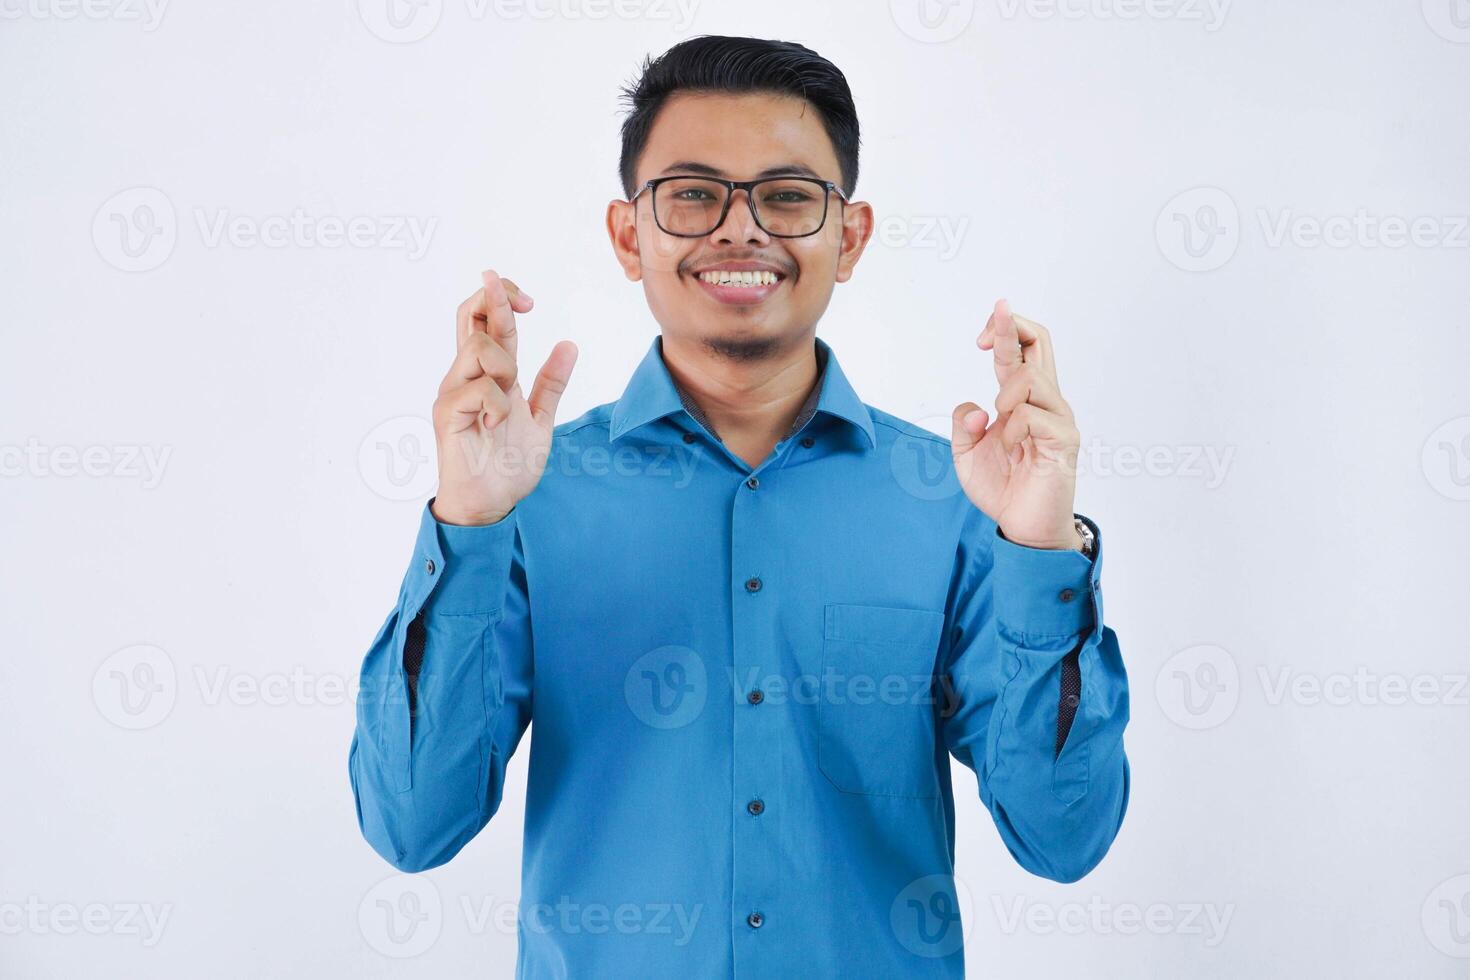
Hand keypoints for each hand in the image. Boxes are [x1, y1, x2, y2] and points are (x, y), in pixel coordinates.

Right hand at [431, 269, 577, 525]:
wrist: (492, 503)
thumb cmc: (509, 465)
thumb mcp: (540, 418)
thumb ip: (550, 384)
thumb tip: (569, 344)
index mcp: (488, 375)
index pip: (486, 321)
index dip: (502, 298)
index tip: (529, 300)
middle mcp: (465, 376)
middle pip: (469, 316)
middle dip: (497, 299)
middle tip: (529, 304)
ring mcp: (453, 392)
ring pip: (479, 348)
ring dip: (506, 367)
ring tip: (507, 404)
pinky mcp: (446, 414)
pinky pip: (477, 389)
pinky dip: (496, 405)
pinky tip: (496, 425)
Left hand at [950, 298, 1081, 550]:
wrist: (1022, 526)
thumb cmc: (1002, 486)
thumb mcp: (966, 452)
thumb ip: (963, 423)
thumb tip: (974, 407)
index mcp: (1024, 398)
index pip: (1024, 347)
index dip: (1005, 327)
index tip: (981, 335)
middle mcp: (1047, 400)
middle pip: (1041, 341)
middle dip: (1010, 328)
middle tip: (982, 341)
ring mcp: (1059, 418)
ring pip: (1029, 378)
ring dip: (1003, 399)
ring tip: (999, 430)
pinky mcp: (1064, 440)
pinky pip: (1032, 416)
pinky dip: (1011, 430)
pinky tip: (1010, 449)